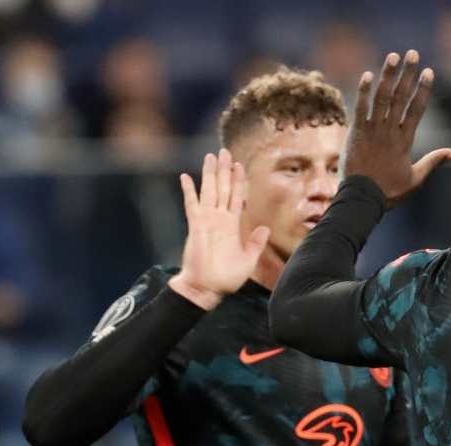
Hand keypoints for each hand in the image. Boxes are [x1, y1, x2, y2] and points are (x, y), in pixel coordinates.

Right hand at [169, 149, 269, 309]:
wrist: (207, 289)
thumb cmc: (226, 278)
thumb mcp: (249, 260)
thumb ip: (256, 243)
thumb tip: (265, 227)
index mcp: (232, 225)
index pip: (237, 197)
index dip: (239, 181)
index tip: (240, 165)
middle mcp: (219, 219)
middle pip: (223, 188)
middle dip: (224, 170)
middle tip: (225, 151)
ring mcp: (207, 221)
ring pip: (209, 191)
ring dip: (210, 174)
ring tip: (211, 156)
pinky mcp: (195, 226)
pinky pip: (192, 205)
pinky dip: (189, 191)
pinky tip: (185, 177)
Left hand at [343, 50, 450, 206]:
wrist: (362, 200)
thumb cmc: (389, 192)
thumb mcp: (415, 179)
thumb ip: (433, 162)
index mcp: (406, 141)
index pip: (417, 109)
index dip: (423, 89)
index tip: (429, 72)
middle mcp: (391, 132)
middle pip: (401, 97)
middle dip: (408, 74)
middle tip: (412, 53)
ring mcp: (373, 131)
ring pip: (382, 98)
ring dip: (388, 75)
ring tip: (393, 56)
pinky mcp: (356, 133)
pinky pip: (360, 108)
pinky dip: (364, 91)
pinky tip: (368, 75)